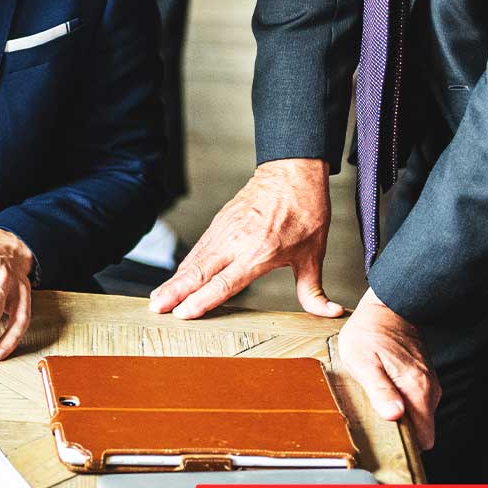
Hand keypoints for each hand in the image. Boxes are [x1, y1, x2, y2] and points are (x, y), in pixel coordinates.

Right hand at [149, 158, 340, 318]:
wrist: (292, 174)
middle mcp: (236, 243)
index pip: (223, 282)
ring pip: (193, 260)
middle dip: (175, 292)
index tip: (183, 313)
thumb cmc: (305, 211)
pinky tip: (177, 279)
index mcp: (259, 253)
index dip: (202, 299)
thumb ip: (314, 289)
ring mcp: (224, 231)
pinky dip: (185, 266)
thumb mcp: (314, 254)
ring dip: (174, 281)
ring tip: (158, 299)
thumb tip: (330, 312)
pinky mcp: (219, 223)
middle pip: (198, 272)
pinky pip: (199, 249)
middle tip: (156, 308)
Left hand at [338, 288, 439, 448]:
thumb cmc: (370, 332)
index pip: (423, 438)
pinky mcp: (421, 379)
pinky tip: (382, 396)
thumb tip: (395, 417)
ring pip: (418, 417)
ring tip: (374, 409)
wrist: (387, 307)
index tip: (385, 445)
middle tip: (374, 427)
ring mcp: (427, 384)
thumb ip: (380, 390)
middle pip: (421, 431)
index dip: (405, 446)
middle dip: (400, 435)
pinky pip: (415, 404)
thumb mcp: (363, 361)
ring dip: (399, 419)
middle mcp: (429, 390)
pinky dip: (401, 406)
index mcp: (416, 390)